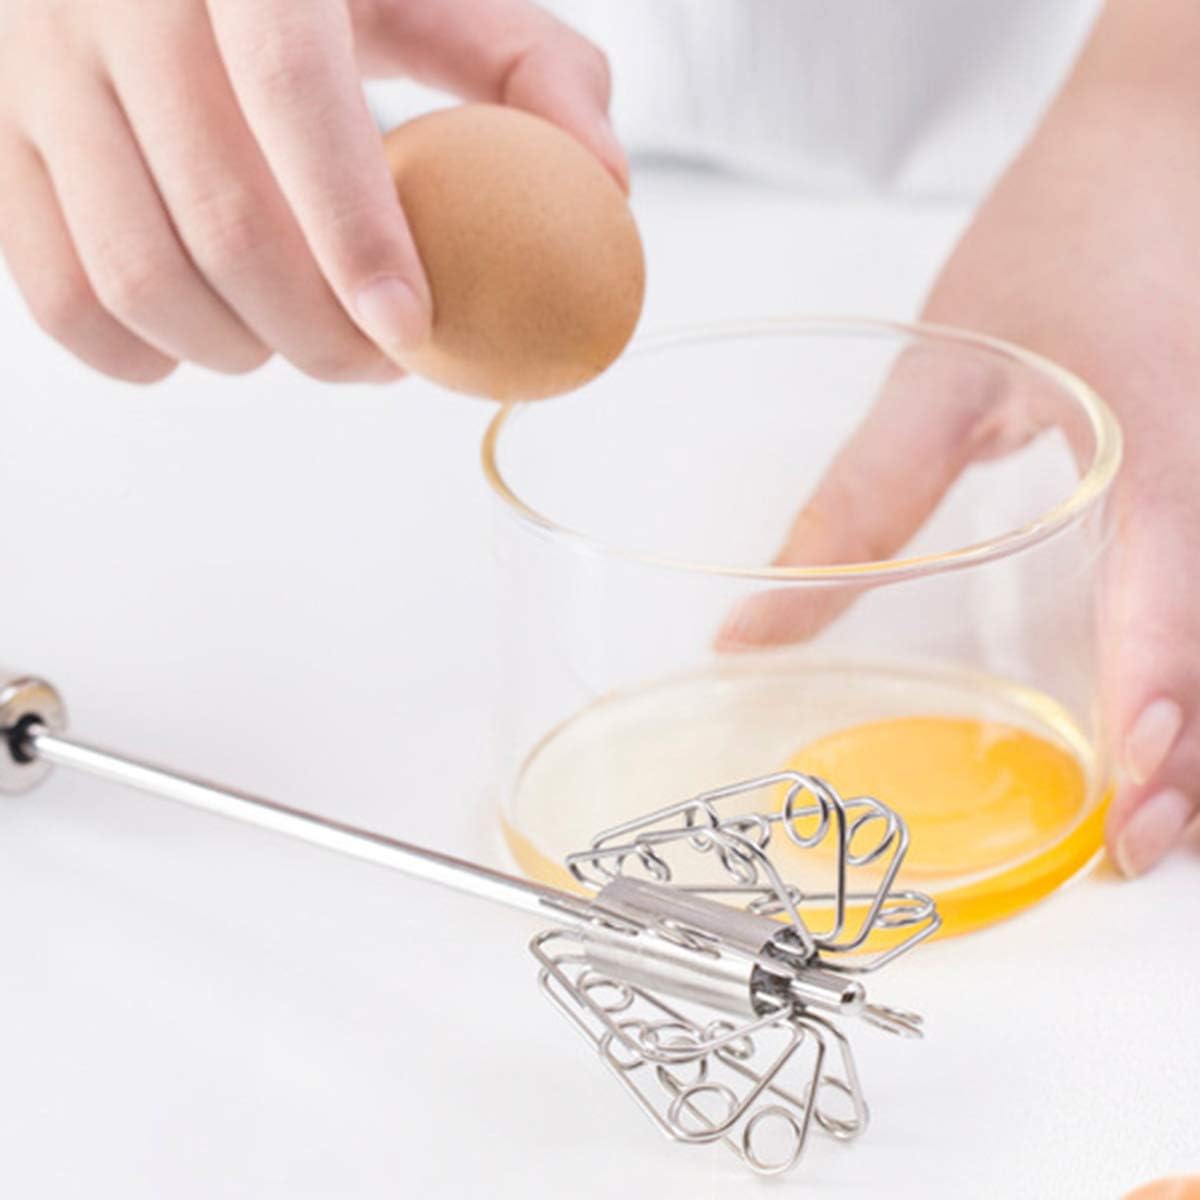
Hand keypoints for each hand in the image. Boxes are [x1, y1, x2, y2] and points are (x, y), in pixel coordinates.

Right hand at [0, 0, 624, 382]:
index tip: (414, 334)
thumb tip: (605, 188)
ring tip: (299, 348)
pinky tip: (206, 346)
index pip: (292, 99)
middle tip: (377, 364)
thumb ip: (528, 70)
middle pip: (218, 221)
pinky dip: (137, 357)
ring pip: (133, 274)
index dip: (357, 236)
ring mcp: (31, 69)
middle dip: (317, 336)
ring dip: (237, 353)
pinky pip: (53, 295)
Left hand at [719, 4, 1199, 876]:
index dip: (1163, 727)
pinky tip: (1158, 710)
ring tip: (1149, 811)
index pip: (1177, 619)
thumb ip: (861, 496)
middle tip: (1134, 850)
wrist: (1159, 147)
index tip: (1127, 818)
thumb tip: (754, 626)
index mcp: (1161, 460)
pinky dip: (1192, 665)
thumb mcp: (944, 370)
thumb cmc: (1063, 241)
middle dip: (1197, 767)